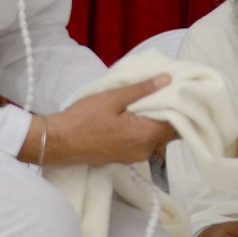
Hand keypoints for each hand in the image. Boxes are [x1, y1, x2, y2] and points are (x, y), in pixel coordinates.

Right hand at [31, 75, 178, 167]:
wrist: (58, 142)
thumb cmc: (82, 119)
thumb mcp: (112, 98)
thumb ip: (142, 89)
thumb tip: (167, 79)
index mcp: (145, 136)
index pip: (176, 122)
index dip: (180, 105)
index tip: (178, 89)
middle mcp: (145, 150)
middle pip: (168, 131)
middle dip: (170, 112)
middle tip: (165, 91)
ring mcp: (135, 156)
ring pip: (156, 136)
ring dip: (156, 119)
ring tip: (150, 99)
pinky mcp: (126, 157)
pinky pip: (144, 141)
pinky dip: (145, 128)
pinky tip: (137, 113)